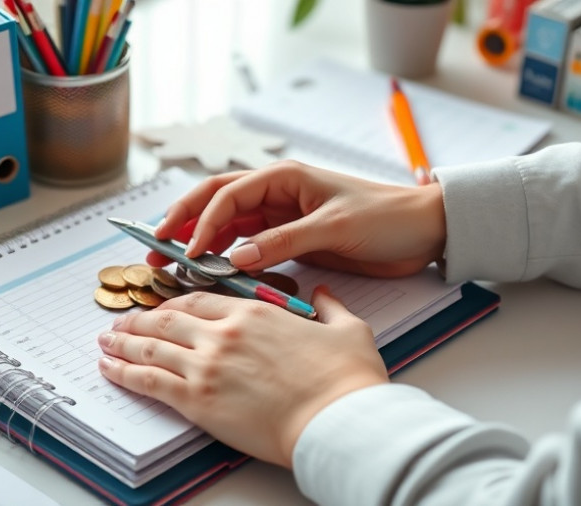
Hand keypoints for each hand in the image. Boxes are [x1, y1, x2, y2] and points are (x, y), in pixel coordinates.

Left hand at [97, 287, 388, 467]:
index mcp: (254, 312)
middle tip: (121, 320)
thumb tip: (325, 293)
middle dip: (139, 318)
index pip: (200, 299)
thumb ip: (330, 307)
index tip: (163, 305)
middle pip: (168, 317)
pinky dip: (123, 372)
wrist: (338, 420)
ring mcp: (207, 365)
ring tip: (105, 340)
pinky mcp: (198, 399)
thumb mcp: (348, 329)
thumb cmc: (346, 380)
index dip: (175, 301)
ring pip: (151, 345)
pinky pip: (149, 380)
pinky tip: (109, 368)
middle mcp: (224, 333)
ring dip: (122, 341)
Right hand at [149, 161, 446, 277]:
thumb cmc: (386, 217)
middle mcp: (276, 193)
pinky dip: (227, 258)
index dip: (202, 222)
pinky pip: (248, 247)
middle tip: (156, 249)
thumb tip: (237, 259)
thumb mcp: (334, 226)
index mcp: (284, 177)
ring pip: (227, 226)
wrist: (424, 231)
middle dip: (184, 223)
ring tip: (173, 265)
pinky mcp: (289, 240)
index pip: (228, 194)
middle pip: (215, 203)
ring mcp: (280, 217)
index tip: (187, 251)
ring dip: (200, 243)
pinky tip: (212, 274)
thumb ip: (284, 241)